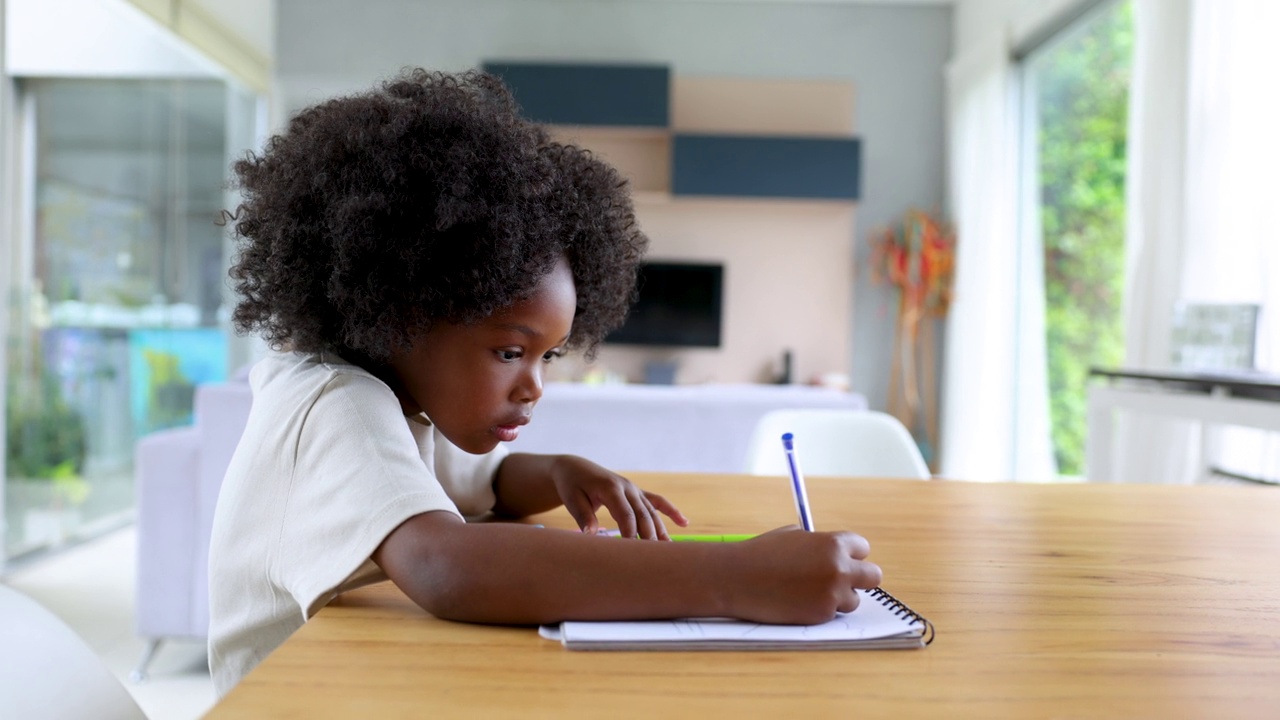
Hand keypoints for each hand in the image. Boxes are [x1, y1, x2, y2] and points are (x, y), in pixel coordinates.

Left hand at [548, 455, 688, 539]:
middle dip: (649, 536)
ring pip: (652, 512)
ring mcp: (634, 489)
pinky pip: (657, 501)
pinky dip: (671, 511)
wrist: (575, 469)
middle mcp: (627, 488)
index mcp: (611, 489)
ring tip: (669, 550)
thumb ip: (583, 516)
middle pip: (643, 515)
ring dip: (661, 530)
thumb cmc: (572, 486)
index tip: (633, 553)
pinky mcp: (637, 492)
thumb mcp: (572, 499)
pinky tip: (684, 523)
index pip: (626, 515)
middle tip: (655, 559)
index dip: (631, 534)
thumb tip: (590, 534)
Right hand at [720, 526, 882, 624]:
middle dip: (858, 578)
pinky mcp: (821, 615)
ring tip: (809, 592)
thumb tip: (838, 554)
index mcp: (834, 543)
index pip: (863, 549)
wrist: (736, 577)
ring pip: (854, 600)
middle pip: (873, 576)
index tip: (838, 560)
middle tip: (839, 580)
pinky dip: (819, 609)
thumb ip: (820, 545)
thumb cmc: (761, 553)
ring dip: (838, 597)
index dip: (849, 555)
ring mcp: (832, 594)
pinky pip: (832, 614)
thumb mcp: (794, 537)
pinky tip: (798, 601)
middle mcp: (839, 568)